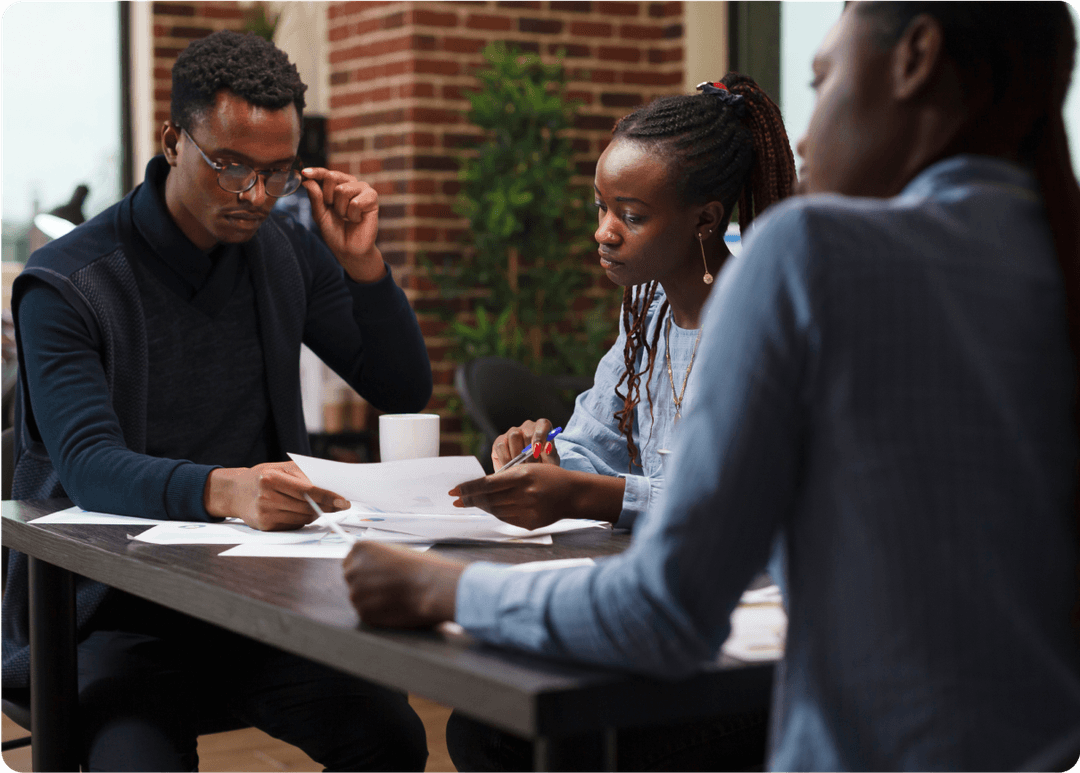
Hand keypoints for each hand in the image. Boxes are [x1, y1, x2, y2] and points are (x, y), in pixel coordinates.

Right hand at [204, 461, 349, 530]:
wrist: (236, 491)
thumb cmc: (265, 476)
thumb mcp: (282, 468)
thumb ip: (306, 475)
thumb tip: (333, 489)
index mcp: (271, 478)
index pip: (308, 490)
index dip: (328, 496)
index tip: (344, 501)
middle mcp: (266, 496)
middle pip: (307, 506)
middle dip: (327, 507)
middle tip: (340, 505)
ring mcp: (265, 513)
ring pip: (303, 518)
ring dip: (315, 513)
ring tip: (316, 505)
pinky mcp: (265, 526)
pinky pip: (294, 525)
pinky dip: (302, 519)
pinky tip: (297, 511)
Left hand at [300, 168, 385, 282]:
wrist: (348, 249)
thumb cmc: (335, 232)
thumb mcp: (320, 214)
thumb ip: (315, 197)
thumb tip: (307, 180)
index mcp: (337, 185)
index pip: (325, 174)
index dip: (316, 172)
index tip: (305, 173)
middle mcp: (350, 184)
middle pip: (332, 177)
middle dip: (327, 197)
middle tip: (335, 212)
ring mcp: (363, 189)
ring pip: (342, 190)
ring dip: (341, 209)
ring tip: (347, 217)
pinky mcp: (372, 198)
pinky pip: (355, 202)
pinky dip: (353, 215)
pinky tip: (357, 220)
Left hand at [343, 542, 462, 627]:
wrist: (431, 587)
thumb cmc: (422, 566)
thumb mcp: (397, 551)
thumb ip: (379, 558)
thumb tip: (375, 567)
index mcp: (360, 549)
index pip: (351, 559)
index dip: (365, 567)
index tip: (377, 572)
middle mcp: (353, 570)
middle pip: (352, 578)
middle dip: (366, 582)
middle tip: (387, 586)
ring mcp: (356, 593)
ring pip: (359, 597)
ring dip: (372, 598)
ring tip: (395, 596)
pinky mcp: (364, 613)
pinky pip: (367, 612)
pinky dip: (379, 612)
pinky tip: (395, 606)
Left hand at [449, 466, 623, 529]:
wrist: (572, 493)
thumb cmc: (547, 477)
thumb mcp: (527, 469)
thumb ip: (505, 478)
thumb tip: (478, 487)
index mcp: (522, 476)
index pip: (487, 484)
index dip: (468, 488)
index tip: (454, 491)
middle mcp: (524, 494)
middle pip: (488, 499)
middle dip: (470, 499)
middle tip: (456, 499)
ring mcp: (528, 511)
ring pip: (495, 510)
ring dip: (482, 507)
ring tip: (472, 503)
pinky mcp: (530, 523)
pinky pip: (506, 519)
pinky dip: (496, 513)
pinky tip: (491, 508)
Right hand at [491, 418, 559, 469]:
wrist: (528, 475)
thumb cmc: (542, 465)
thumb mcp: (550, 462)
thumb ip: (551, 455)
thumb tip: (548, 447)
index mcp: (542, 429)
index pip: (543, 425)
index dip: (541, 435)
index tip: (539, 449)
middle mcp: (527, 427)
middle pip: (528, 433)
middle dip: (530, 452)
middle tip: (531, 465)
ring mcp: (512, 433)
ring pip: (514, 436)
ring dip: (518, 454)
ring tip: (521, 467)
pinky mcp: (499, 442)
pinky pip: (501, 446)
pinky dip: (506, 459)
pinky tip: (510, 467)